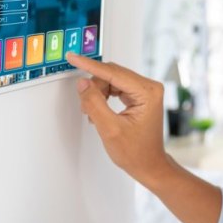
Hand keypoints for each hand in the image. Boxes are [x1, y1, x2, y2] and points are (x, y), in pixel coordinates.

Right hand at [66, 52, 170, 180]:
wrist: (148, 164)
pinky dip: (103, 97)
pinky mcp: (140, 96)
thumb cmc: (136, 152)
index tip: (74, 58)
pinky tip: (99, 110)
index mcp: (148, 92)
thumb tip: (83, 83)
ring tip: (93, 113)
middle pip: (112, 75)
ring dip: (98, 93)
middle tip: (85, 105)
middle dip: (94, 87)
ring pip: (112, 80)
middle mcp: (149, 87)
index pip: (113, 73)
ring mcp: (145, 91)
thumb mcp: (110, 129)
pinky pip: (116, 87)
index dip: (90, 66)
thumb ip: (94, 103)